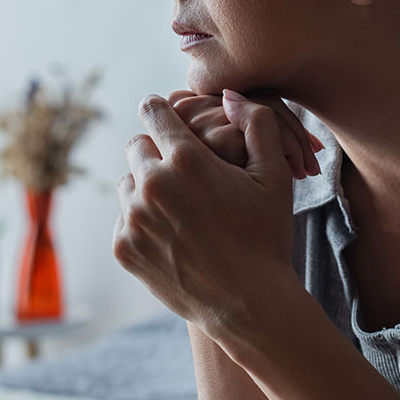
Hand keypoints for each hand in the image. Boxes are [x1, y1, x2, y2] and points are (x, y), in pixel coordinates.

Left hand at [114, 91, 299, 335]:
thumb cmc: (266, 237)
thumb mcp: (275, 176)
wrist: (249, 304)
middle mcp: (151, 184)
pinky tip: (174, 238)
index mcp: (185, 159)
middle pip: (137, 146)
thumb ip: (256, 123)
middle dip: (158, 153)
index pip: (152, 110)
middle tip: (185, 175)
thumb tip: (229, 96)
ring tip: (182, 211)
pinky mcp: (124, 248)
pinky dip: (142, 223)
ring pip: (128, 184)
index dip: (162, 112)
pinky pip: (124, 220)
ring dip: (148, 189)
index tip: (168, 121)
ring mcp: (133, 219)